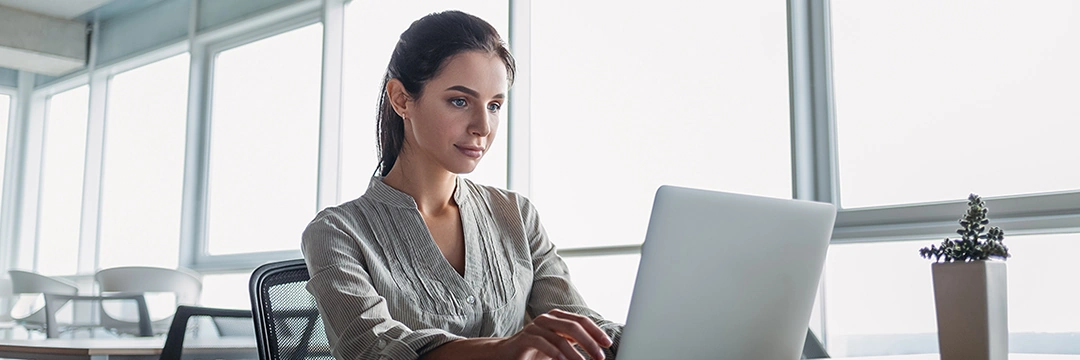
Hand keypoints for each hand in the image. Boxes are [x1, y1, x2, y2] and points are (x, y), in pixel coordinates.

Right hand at [495, 309, 612, 359]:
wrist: (508, 353)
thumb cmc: (537, 350)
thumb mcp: (559, 343)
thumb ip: (574, 341)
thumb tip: (597, 347)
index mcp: (558, 317)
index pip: (582, 320)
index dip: (596, 331)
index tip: (607, 344)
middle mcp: (548, 318)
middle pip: (574, 326)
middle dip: (590, 343)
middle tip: (600, 357)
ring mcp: (536, 326)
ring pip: (560, 338)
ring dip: (574, 354)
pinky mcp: (526, 337)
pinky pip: (544, 344)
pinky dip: (556, 354)